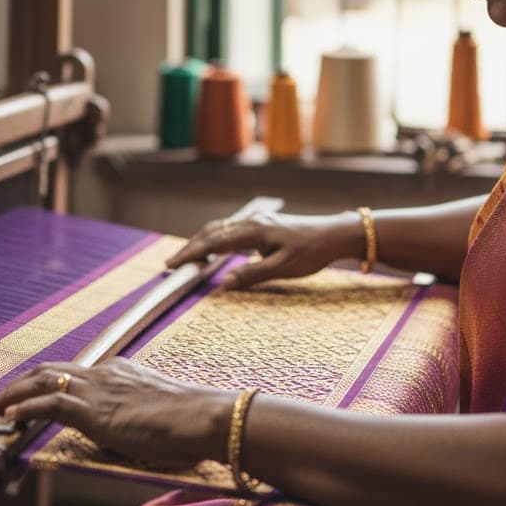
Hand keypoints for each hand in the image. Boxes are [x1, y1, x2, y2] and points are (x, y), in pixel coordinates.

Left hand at [0, 358, 233, 467]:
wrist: (205, 417)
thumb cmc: (192, 421)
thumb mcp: (157, 411)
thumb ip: (137, 414)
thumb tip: (131, 430)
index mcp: (119, 371)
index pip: (74, 372)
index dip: (48, 384)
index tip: (31, 396)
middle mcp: (104, 373)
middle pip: (50, 370)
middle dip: (20, 384)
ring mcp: (98, 390)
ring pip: (42, 383)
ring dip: (12, 396)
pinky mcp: (94, 411)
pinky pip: (49, 405)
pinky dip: (24, 409)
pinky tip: (8, 418)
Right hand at [164, 209, 364, 289]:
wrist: (334, 234)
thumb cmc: (312, 252)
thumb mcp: (284, 268)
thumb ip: (252, 275)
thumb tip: (223, 284)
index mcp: (254, 231)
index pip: (213, 242)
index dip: (191, 254)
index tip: (172, 265)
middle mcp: (251, 222)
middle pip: (212, 231)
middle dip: (190, 247)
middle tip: (171, 263)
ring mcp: (256, 221)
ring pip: (220, 228)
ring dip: (201, 241)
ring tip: (187, 257)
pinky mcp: (262, 224)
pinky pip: (231, 229)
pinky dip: (215, 238)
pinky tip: (213, 248)